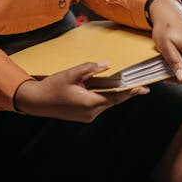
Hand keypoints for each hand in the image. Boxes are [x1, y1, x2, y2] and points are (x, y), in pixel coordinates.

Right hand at [13, 62, 148, 121]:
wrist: (37, 101)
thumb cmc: (52, 87)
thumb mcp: (71, 73)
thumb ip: (89, 68)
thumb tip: (107, 65)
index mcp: (90, 103)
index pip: (116, 97)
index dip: (131, 92)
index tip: (144, 89)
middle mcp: (91, 113)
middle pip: (113, 101)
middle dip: (125, 93)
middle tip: (140, 86)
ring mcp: (87, 116)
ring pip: (105, 103)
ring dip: (112, 94)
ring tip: (123, 84)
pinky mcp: (83, 115)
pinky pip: (98, 105)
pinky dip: (103, 97)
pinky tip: (104, 88)